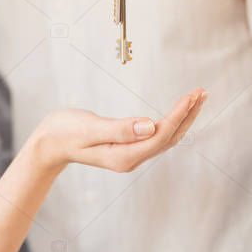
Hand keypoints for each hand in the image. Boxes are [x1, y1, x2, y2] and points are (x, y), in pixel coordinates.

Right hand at [30, 89, 206, 173]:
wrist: (49, 144)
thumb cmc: (64, 132)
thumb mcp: (89, 129)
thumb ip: (119, 129)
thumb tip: (151, 126)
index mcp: (124, 155)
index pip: (161, 135)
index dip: (179, 115)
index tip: (192, 96)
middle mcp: (131, 158)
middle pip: (169, 137)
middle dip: (188, 115)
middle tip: (203, 93)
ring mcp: (131, 155)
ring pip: (165, 137)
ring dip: (183, 118)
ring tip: (197, 98)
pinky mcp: (128, 148)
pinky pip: (157, 136)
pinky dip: (171, 122)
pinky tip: (179, 112)